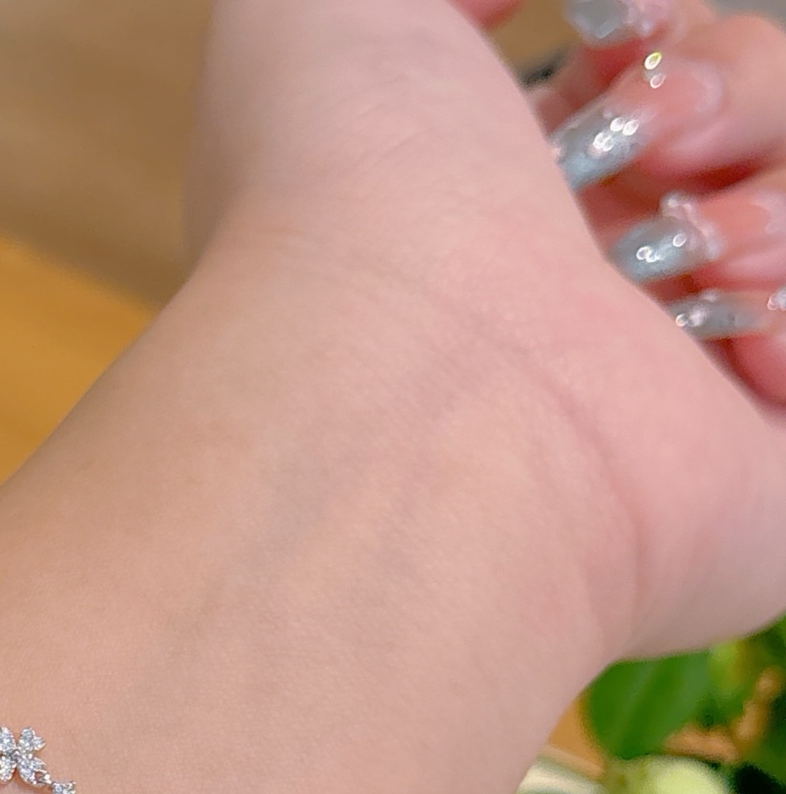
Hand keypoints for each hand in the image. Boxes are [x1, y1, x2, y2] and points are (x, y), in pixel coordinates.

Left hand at [186, 0, 785, 658]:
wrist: (401, 386)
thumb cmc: (342, 191)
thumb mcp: (330, 11)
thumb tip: (533, 0)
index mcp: (492, 199)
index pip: (641, 88)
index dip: (664, 37)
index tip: (623, 25)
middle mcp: (575, 291)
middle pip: (740, 138)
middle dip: (731, 87)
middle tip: (653, 134)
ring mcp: (661, 385)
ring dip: (772, 199)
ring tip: (692, 246)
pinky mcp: (748, 468)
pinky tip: (735, 328)